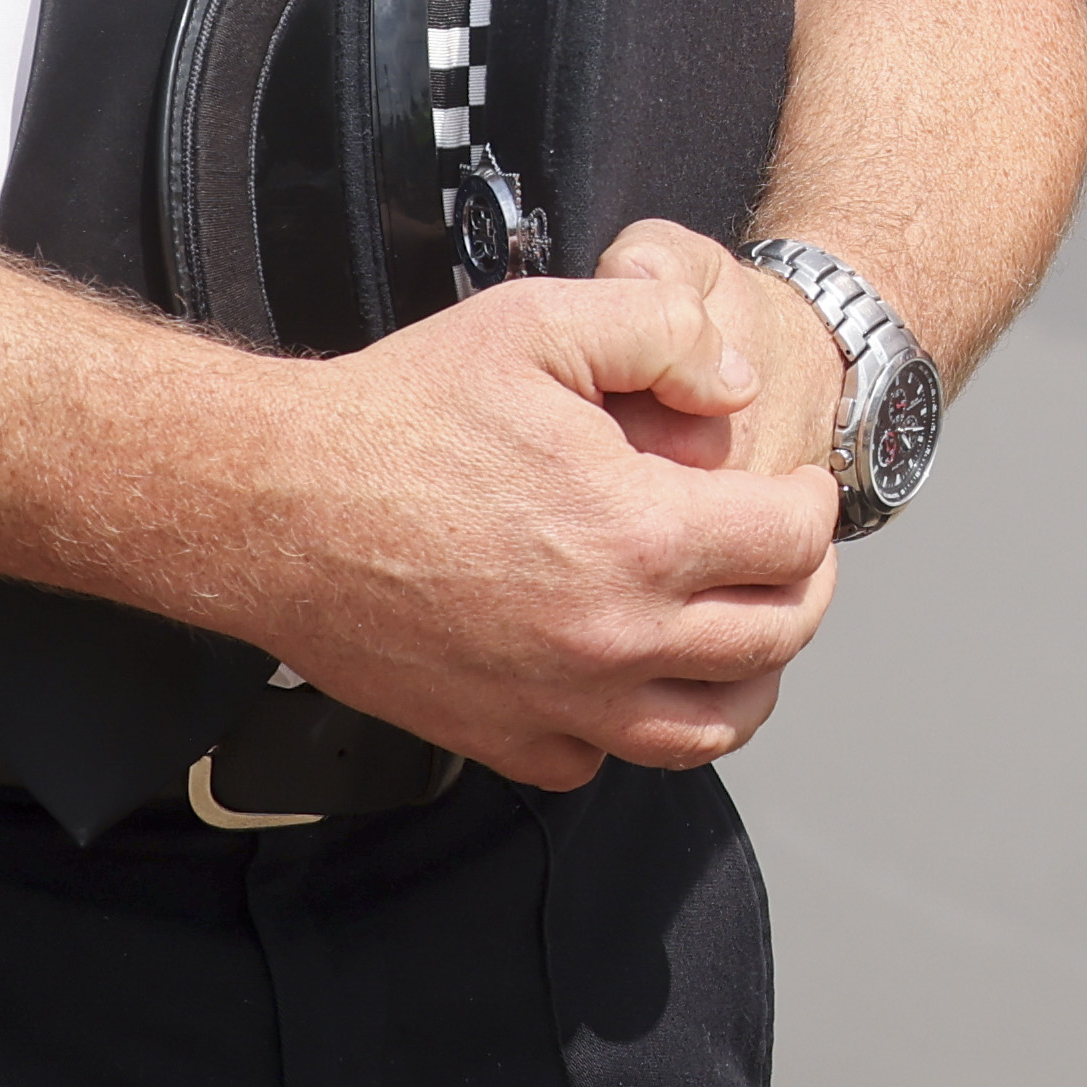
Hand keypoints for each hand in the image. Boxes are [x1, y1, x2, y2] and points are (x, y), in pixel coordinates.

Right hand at [209, 250, 843, 782]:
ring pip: (707, 730)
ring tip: (741, 631)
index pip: (793, 542)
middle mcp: (608, 637)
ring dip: (747, 680)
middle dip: (802, 588)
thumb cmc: (394, 418)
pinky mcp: (497, 738)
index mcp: (636, 536)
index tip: (796, 488)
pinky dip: (635, 728)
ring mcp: (554, 702)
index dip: (813, 503)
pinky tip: (629, 675)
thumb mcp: (539, 324)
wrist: (273, 507)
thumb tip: (738, 384)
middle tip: (788, 553)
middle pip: (774, 642)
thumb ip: (664, 333)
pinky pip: (602, 762)